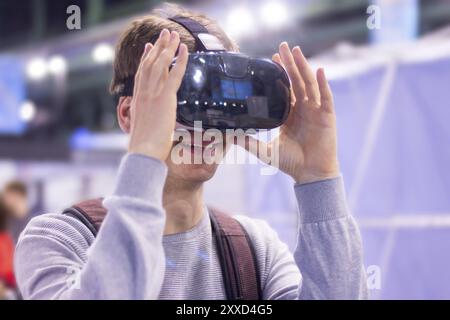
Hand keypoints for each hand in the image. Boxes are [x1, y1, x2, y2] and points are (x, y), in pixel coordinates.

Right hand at [128, 29, 187, 160]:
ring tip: (173, 35)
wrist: (143, 152)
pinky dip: (180, 60)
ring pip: (161, 64)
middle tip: (164, 34)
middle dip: (158, 47)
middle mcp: (143, 93)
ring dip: (168, 47)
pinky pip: (175, 74)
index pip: (142, 74)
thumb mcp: (144, 130)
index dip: (146, 59)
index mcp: (137, 100)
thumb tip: (156, 124)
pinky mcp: (164, 98)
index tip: (149, 47)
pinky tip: (185, 50)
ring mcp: (153, 94)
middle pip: (150, 64)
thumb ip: (149, 121)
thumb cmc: (145, 148)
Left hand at [242, 42, 338, 183]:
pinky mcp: (327, 116)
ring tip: (296, 50)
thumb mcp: (265, 151)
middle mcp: (303, 109)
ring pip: (309, 84)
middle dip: (290, 63)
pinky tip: (318, 70)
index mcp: (290, 114)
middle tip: (283, 45)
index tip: (272, 58)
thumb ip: (248, 142)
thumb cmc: (290, 163)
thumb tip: (229, 136)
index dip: (280, 73)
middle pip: (296, 81)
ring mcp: (316, 111)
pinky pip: (325, 96)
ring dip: (303, 66)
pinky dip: (322, 83)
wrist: (309, 174)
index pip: (285, 88)